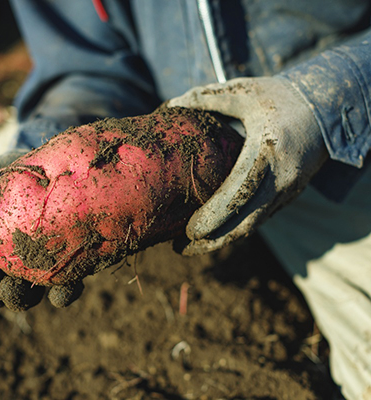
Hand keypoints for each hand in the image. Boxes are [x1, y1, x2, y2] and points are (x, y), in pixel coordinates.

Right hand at [0, 150, 84, 309]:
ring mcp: (38, 273)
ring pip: (25, 300)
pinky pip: (65, 293)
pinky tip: (62, 287)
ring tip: (17, 281)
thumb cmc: (6, 178)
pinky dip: (62, 294)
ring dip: (18, 297)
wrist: (49, 170)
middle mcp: (8, 272)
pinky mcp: (69, 270)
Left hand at [168, 77, 328, 254]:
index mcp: (268, 150)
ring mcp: (288, 190)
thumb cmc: (280, 97)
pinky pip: (261, 219)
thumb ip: (206, 97)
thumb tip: (168, 105)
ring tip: (188, 247)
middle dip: (212, 240)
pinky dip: (236, 230)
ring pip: (254, 226)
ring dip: (222, 241)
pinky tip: (212, 234)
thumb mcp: (244, 91)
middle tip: (179, 247)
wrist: (329, 109)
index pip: (240, 192)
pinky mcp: (289, 196)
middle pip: (246, 222)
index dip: (214, 216)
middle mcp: (282, 177)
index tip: (189, 230)